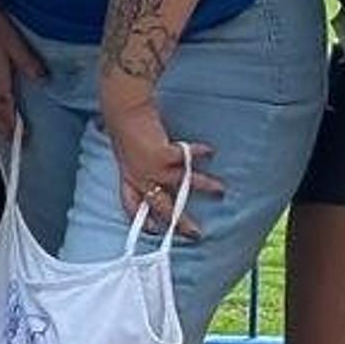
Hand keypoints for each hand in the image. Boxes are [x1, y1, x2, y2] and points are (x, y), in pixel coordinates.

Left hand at [102, 97, 220, 238]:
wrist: (122, 110)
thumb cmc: (125, 128)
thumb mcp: (126, 153)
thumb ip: (136, 165)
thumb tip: (145, 167)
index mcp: (128, 178)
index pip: (131, 205)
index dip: (141, 220)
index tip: (154, 231)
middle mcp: (140, 178)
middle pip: (161, 206)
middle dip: (179, 222)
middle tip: (196, 233)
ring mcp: (151, 168)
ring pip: (182, 184)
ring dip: (204, 187)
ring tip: (221, 190)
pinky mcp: (162, 155)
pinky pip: (187, 158)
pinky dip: (199, 153)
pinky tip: (210, 151)